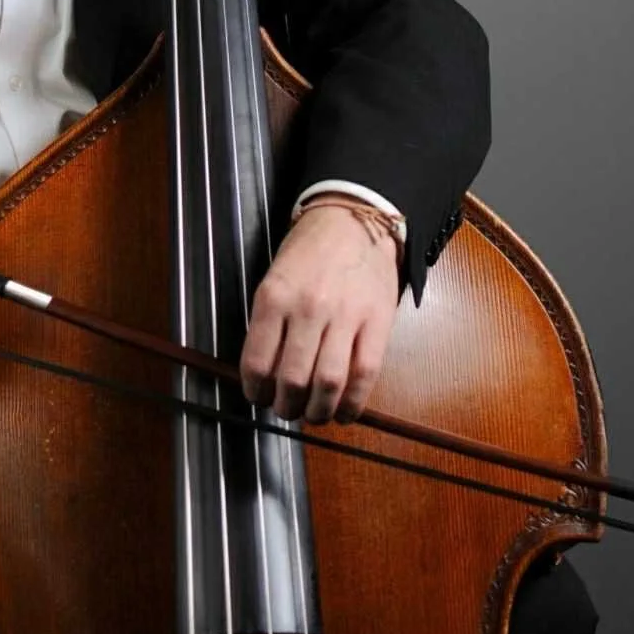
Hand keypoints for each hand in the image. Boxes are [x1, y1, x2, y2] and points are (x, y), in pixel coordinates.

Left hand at [239, 203, 399, 423]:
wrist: (353, 220)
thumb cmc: (308, 252)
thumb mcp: (274, 279)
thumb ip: (268, 324)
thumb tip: (263, 375)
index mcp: (274, 297)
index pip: (257, 363)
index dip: (256, 392)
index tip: (259, 397)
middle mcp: (308, 308)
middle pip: (293, 381)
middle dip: (286, 407)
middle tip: (287, 408)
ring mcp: (345, 316)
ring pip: (329, 384)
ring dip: (318, 411)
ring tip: (313, 413)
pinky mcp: (377, 323)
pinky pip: (365, 376)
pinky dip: (353, 403)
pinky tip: (344, 410)